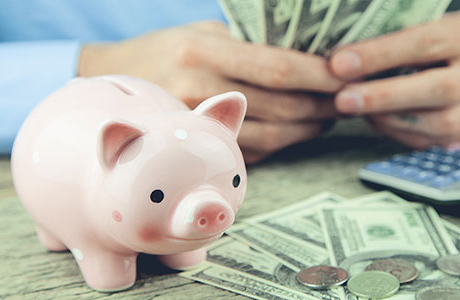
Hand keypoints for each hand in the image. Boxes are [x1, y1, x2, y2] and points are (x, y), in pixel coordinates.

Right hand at [78, 21, 342, 163]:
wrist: (112, 83)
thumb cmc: (168, 51)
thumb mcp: (205, 31)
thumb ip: (250, 43)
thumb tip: (307, 56)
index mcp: (202, 50)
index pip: (276, 66)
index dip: (318, 74)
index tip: (347, 75)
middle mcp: (197, 88)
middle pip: (280, 104)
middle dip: (322, 104)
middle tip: (346, 99)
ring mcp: (195, 124)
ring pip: (271, 134)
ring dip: (308, 128)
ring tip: (327, 117)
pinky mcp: (196, 149)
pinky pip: (252, 151)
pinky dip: (283, 143)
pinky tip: (297, 131)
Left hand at [329, 10, 459, 148]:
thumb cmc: (429, 42)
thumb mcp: (418, 28)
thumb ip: (389, 40)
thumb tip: (340, 60)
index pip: (426, 42)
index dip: (380, 55)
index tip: (340, 64)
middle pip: (440, 89)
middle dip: (385, 96)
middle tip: (343, 99)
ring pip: (441, 123)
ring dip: (390, 120)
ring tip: (357, 110)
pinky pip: (436, 142)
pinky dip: (400, 133)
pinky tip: (377, 121)